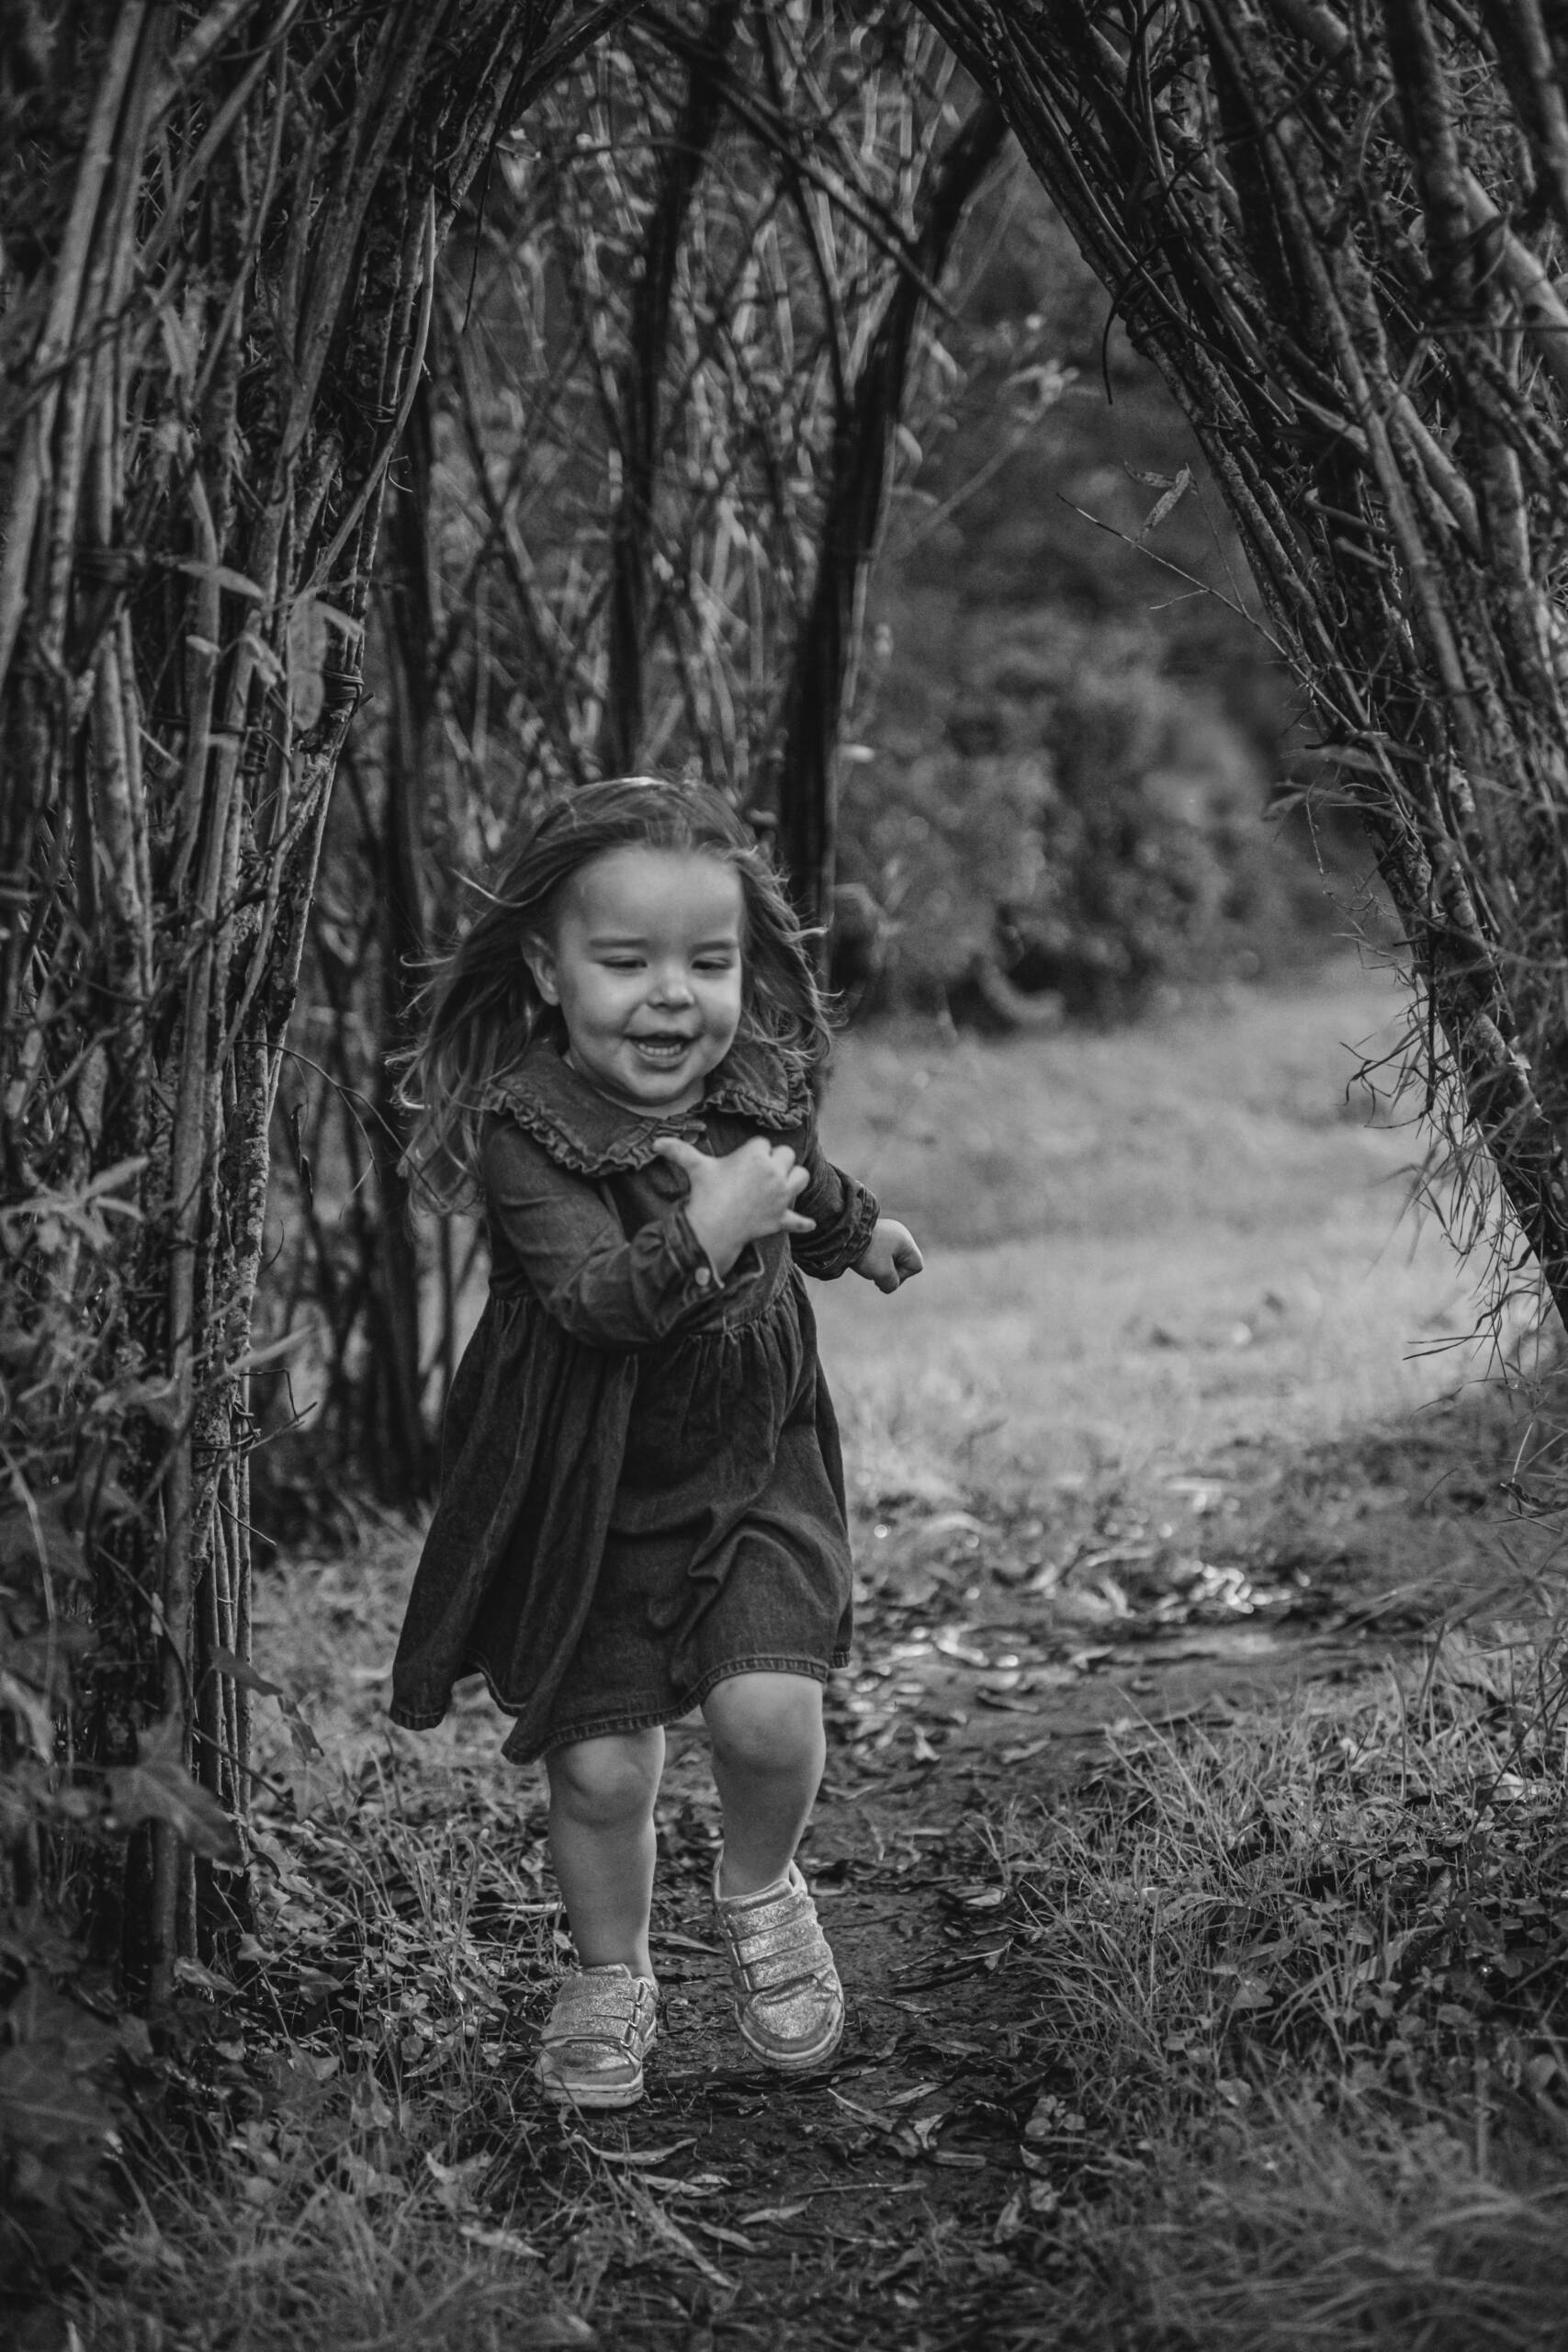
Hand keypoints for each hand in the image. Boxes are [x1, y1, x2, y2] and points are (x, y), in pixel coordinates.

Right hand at [652, 1134, 813, 1277]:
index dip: (754, 1152)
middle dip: (776, 1162)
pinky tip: (809, 1224)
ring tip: (780, 1186)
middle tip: (757, 1174)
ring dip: (794, 1181)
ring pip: (802, 1177)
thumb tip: (656, 1143)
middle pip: (787, 1155)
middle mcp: (774, 1171)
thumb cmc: (704, 1194)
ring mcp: (781, 1195)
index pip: (764, 1143)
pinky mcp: (781, 1217)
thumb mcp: (695, 1168)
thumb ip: (678, 1151)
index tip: (741, 1163)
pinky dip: (802, 1223)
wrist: (711, 1228)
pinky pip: (798, 1220)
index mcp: (756, 1154)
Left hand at [853, 1217, 922, 1292]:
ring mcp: (888, 1230)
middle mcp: (900, 1233)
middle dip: (890, 1271)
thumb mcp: (882, 1273)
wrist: (843, 1233)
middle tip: (873, 1271)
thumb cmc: (865, 1252)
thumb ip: (892, 1284)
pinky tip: (862, 1257)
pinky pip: (880, 1250)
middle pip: (904, 1262)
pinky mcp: (876, 1231)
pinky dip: (873, 1257)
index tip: (885, 1274)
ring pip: (891, 1257)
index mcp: (906, 1241)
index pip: (916, 1266)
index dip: (903, 1276)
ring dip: (880, 1265)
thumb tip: (889, 1284)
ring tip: (866, 1263)